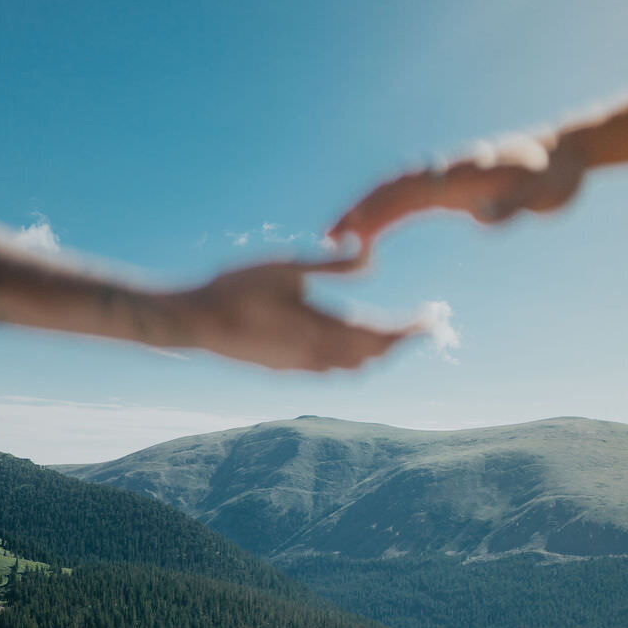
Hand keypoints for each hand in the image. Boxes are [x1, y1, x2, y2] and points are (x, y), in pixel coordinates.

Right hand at [177, 254, 416, 370]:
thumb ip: (332, 265)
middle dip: (402, 342)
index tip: (434, 318)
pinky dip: (353, 361)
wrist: (193, 321)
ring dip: (378, 354)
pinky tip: (352, 346)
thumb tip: (372, 255)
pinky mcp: (285, 371)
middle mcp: (314, 356)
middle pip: (373, 357)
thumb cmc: (235, 286)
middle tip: (426, 325)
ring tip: (397, 334)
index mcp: (319, 327)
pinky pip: (332, 372)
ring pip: (354, 369)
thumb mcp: (286, 266)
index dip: (411, 328)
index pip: (381, 334)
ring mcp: (299, 368)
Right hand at [327, 133, 585, 255]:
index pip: (411, 190)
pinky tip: (365, 238)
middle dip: (358, 211)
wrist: (565, 157)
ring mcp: (445, 181)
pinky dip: (382, 218)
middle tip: (326, 239)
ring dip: (363, 214)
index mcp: (463, 172)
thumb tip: (483, 219)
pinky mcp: (449, 193)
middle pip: (391, 189)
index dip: (381, 208)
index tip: (353, 230)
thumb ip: (515, 205)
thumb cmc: (554, 175)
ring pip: (393, 195)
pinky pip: (407, 204)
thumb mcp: (543, 193)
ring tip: (332, 239)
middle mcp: (446, 172)